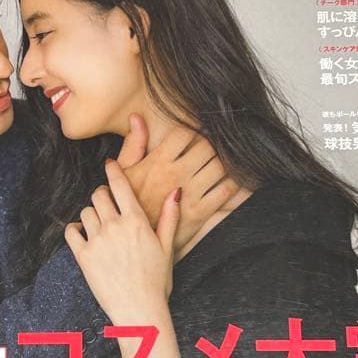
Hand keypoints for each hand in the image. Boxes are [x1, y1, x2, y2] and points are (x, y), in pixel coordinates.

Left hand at [65, 159, 179, 324]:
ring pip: (86, 212)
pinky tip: (82, 235)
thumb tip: (176, 192)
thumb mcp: (167, 247)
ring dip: (91, 214)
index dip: (113, 170)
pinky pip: (71, 232)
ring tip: (99, 225)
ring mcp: (97, 240)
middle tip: (107, 203)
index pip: (119, 185)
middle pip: (99, 195)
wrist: (139, 311)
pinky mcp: (83, 256)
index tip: (109, 164)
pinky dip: (75, 230)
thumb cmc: (157, 281)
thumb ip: (169, 217)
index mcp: (136, 221)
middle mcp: (114, 226)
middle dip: (102, 195)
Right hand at [117, 115, 241, 257]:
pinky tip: (229, 181)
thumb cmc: (128, 205)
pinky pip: (226, 190)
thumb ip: (133, 144)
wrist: (133, 240)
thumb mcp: (124, 173)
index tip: (195, 133)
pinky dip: (233, 183)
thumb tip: (136, 117)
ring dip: (223, 161)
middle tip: (211, 147)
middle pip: (207, 146)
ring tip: (220, 162)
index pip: (184, 133)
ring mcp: (191, 193)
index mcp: (158, 162)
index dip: (192, 130)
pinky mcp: (201, 212)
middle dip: (210, 144)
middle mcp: (176, 174)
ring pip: (220, 166)